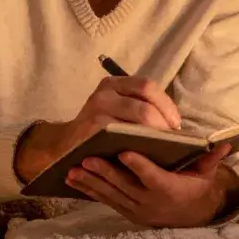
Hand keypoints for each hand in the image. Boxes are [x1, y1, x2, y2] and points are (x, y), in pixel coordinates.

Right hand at [14, 75, 181, 183]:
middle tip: (173, 137)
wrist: (62, 147)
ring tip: (165, 146)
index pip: (147, 86)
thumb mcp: (114, 111)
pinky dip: (141, 143)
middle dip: (164, 119)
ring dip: (157, 132)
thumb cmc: (97, 131)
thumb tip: (174, 123)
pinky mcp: (94, 129)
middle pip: (146, 100)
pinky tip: (147, 154)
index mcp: (113, 84)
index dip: (166, 104)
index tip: (176, 123)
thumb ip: (138, 109)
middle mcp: (104, 93)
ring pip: (140, 115)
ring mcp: (97, 110)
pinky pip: (125, 134)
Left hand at [67, 143, 238, 227]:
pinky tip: (72, 180)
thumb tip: (224, 142)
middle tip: (87, 159)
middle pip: (125, 186)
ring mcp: (135, 208)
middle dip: (105, 173)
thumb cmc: (195, 188)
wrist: (188, 218)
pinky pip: (104, 200)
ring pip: (110, 194)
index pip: (153, 177)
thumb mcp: (205, 175)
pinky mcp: (125, 211)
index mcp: (169, 189)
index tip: (124, 152)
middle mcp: (150, 202)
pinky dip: (88, 190)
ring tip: (72, 170)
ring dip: (91, 182)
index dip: (139, 166)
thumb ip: (211, 158)